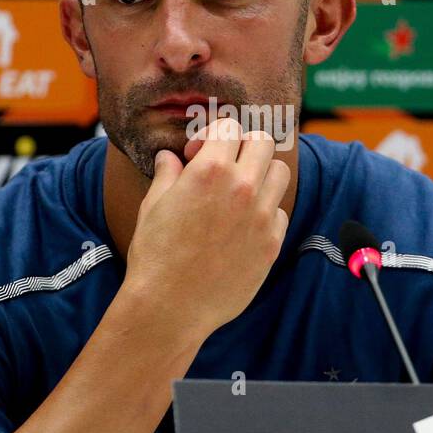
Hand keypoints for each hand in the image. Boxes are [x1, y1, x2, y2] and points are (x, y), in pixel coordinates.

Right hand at [122, 117, 291, 344]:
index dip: (211, 135)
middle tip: (224, 166)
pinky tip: (243, 225)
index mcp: (210, 171)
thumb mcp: (153, 206)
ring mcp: (261, 217)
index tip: (197, 154)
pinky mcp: (271, 244)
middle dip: (242, 146)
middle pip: (262, 142)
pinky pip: (279, 211)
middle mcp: (242, 188)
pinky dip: (265, 211)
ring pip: (279, 172)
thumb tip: (170, 158)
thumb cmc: (155, 255)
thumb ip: (168, 175)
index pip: (229, 126)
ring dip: (261, 174)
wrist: (170, 306)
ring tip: (239, 192)